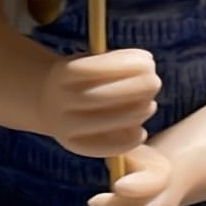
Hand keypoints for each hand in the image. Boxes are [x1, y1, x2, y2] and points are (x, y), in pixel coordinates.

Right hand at [39, 49, 158, 157]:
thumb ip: (114, 63)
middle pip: (100, 96)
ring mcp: (65, 124)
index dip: (124, 63)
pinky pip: (105, 146)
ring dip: (136, 111)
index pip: (91, 68)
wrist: (49, 103)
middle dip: (135, 87)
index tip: (147, 59)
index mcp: (61, 74)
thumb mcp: (91, 61)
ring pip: (107, 120)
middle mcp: (59, 101)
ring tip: (148, 104)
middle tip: (155, 81)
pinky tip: (139, 132)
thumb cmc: (84, 78)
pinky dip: (128, 140)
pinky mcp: (74, 144)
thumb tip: (145, 66)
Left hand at [84, 145, 184, 205]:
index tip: (115, 185)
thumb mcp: (123, 149)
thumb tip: (97, 147)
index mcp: (161, 171)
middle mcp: (168, 196)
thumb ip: (112, 148)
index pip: (154, 182)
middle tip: (90, 204)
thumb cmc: (131, 158)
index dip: (137, 187)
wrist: (155, 175)